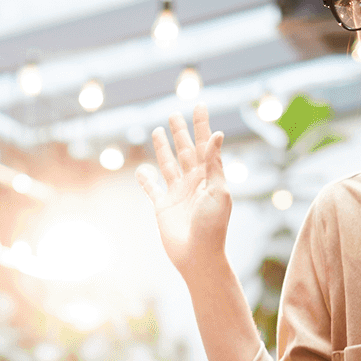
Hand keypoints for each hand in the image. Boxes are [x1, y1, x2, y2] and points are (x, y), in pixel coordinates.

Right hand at [136, 105, 232, 282]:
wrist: (198, 255)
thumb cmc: (212, 226)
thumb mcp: (219, 191)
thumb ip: (215, 163)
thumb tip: (218, 134)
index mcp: (208, 176)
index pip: (204, 144)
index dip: (201, 125)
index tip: (199, 105)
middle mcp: (192, 182)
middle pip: (185, 150)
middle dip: (180, 132)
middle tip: (174, 113)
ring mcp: (176, 193)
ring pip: (167, 164)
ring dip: (162, 148)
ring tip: (158, 130)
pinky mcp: (162, 207)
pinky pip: (151, 189)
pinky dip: (145, 179)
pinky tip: (141, 170)